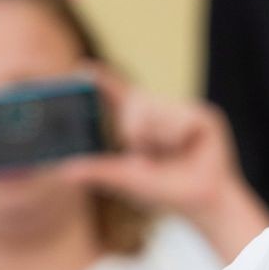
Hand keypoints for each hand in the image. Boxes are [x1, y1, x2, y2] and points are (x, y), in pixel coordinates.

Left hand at [59, 69, 268, 260]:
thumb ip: (99, 171)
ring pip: (157, 111)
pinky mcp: (204, 115)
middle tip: (151, 155)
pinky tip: (190, 148)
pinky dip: (178, 138)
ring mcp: (185, 111)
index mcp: (142, 125)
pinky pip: (181, 119)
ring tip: (175, 154)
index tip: (82, 65)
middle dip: (134, 131)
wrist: (203, 203)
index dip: (103, 79)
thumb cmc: (167, 193)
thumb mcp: (128, 180)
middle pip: (136, 102)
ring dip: (158, 139)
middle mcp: (163, 113)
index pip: (119, 95)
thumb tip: (64, 170)